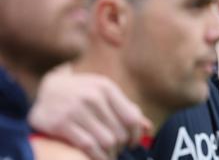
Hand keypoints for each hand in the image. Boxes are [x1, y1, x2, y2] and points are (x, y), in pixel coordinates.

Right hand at [29, 68, 151, 159]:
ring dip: (110, 154)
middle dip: (121, 146)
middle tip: (118, 151)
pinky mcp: (60, 124)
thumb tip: (148, 128)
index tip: (132, 144)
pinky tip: (99, 158)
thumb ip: (126, 109)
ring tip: (109, 156)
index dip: (135, 135)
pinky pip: (88, 146)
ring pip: (106, 141)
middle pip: (119, 132)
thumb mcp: (105, 93)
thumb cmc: (83, 93)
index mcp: (107, 88)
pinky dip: (97, 156)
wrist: (48, 89)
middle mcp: (93, 97)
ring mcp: (76, 110)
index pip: (131, 117)